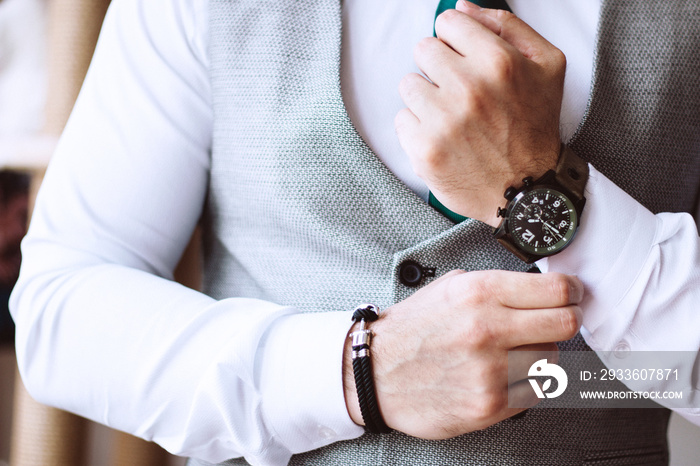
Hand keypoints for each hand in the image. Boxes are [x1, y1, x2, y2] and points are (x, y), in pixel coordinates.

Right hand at [343, 270, 582, 437]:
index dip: (574, 291)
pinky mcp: (488, 406)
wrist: (374, 372)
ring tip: (514, 351)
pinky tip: (504, 375)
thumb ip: (495, 285)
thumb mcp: (448, 288)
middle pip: (565, 324)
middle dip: (567, 319)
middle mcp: (486, 329)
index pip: (556, 290)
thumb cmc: (413, 328)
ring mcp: (489, 371)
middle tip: (559, 320)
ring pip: (553, 359)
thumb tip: (541, 288)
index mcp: (478, 293)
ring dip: (540, 353)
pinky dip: (526, 383)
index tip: (574, 294)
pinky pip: (535, 392)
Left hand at [395, 1, 565, 227]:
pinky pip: (401, 120)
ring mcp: (443, 121)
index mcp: (499, 62)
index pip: (447, 22)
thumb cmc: (536, 127)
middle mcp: (469, 89)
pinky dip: (419, 130)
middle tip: (460, 92)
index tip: (464, 59)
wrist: (529, 190)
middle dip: (439, 68)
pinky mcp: (425, 150)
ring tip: (452, 118)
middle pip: (423, 50)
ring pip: (408, 85)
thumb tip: (463, 7)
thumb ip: (506, 27)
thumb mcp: (546, 65)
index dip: (456, 40)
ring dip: (426, 99)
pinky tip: (445, 140)